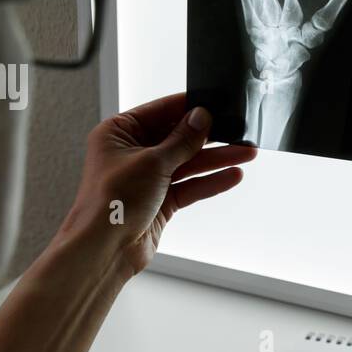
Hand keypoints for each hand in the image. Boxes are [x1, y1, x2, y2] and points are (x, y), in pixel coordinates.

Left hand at [60, 93, 255, 278]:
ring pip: (188, 163)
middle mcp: (132, 153)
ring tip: (246, 152)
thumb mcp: (152, 162)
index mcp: (119, 133)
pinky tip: (232, 175)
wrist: (105, 249)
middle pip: (177, 138)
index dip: (188, 107)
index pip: (160, 112)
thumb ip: (182, 140)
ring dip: (216, 159)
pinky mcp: (160, 201)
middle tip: (238, 129)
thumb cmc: (112, 202)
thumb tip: (202, 117)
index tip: (215, 102)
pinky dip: (210, 181)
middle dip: (209, 136)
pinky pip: (190, 186)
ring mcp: (147, 178)